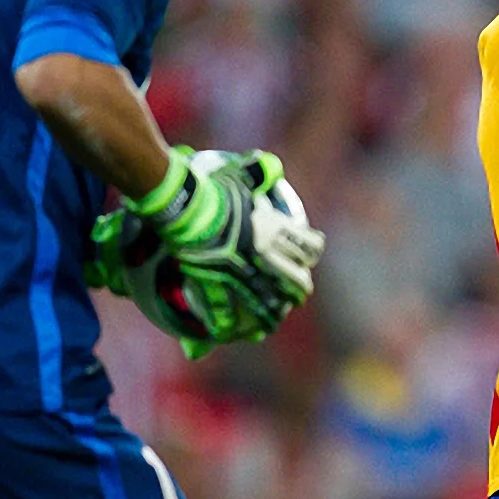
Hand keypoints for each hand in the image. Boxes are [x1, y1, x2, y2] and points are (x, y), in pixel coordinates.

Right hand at [123, 146, 324, 348]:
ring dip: (269, 312)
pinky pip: (220, 308)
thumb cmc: (212, 189)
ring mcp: (237, 272)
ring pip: (261, 300)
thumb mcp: (239, 176)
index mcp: (273, 232)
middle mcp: (261, 257)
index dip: (313, 249)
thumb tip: (270, 165)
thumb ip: (258, 172)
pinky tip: (226, 333)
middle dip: (297, 289)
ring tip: (273, 321)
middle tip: (300, 294)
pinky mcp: (212, 282)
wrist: (184, 207)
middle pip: (290, 280)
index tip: (314, 252)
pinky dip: (223, 323)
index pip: (306, 245)